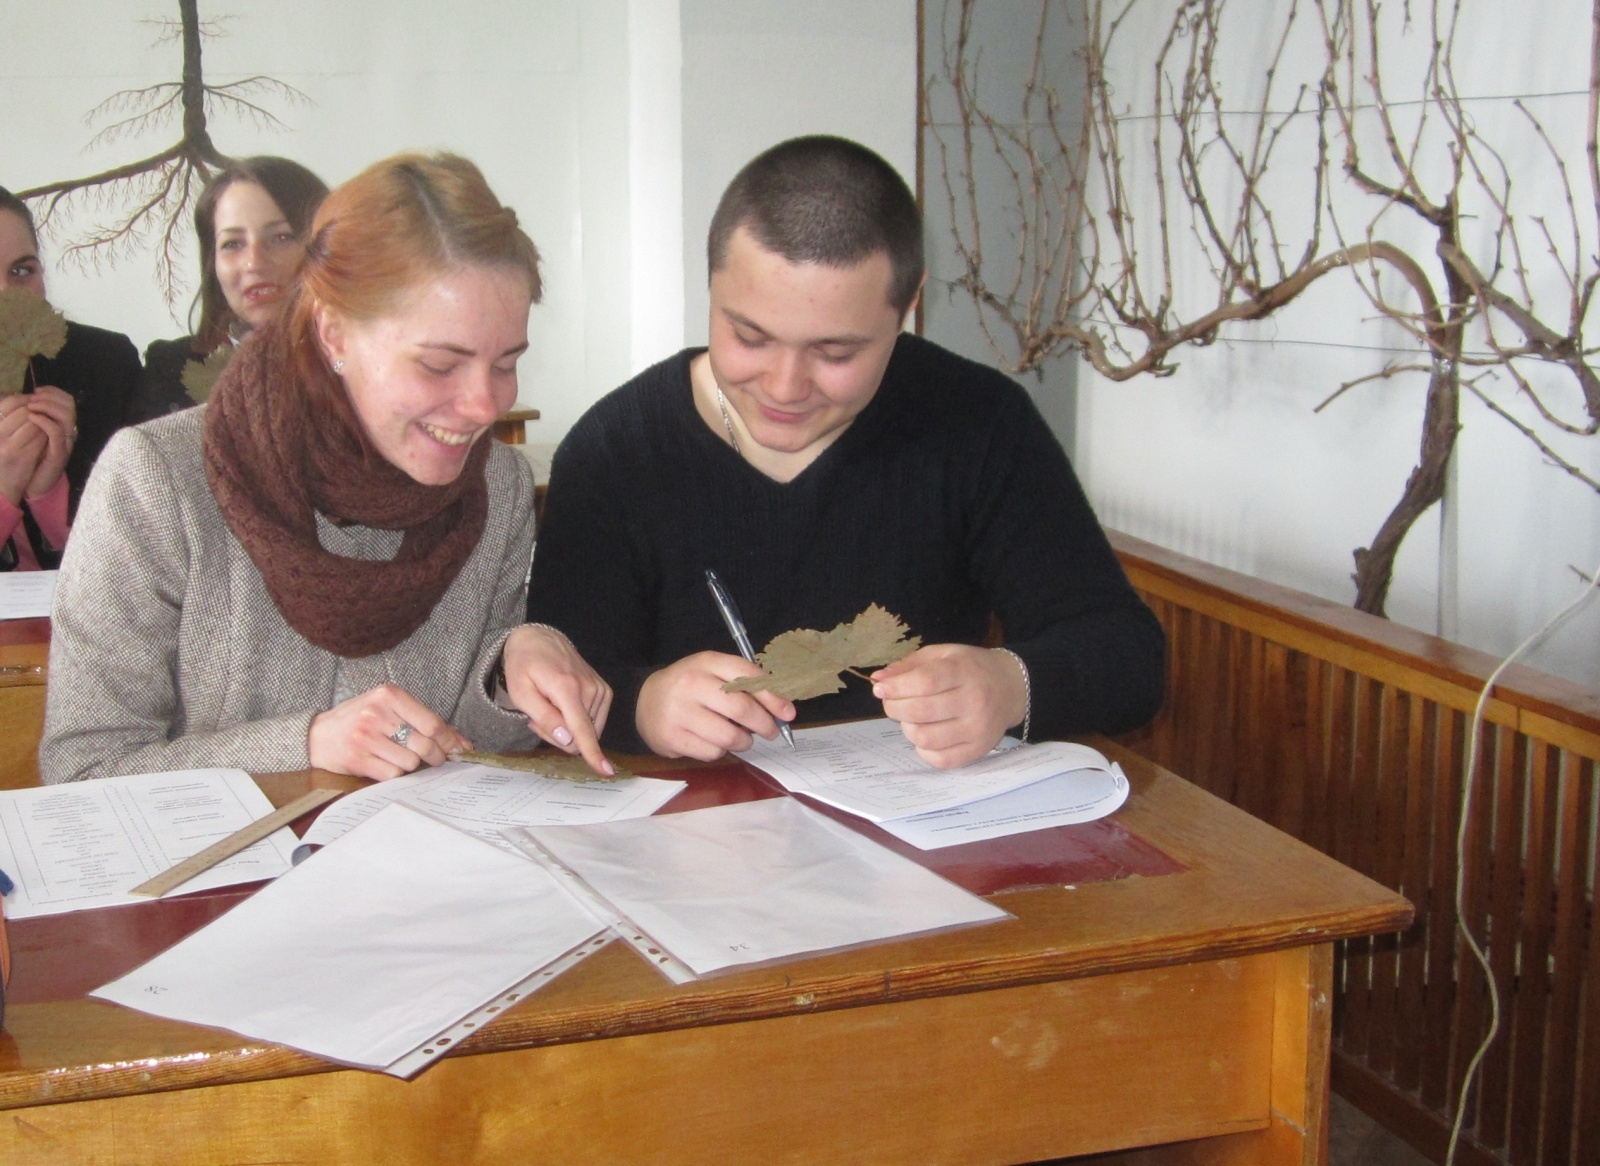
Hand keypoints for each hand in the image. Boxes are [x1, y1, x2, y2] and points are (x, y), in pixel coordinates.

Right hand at [0, 395, 46, 505]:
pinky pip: (41, 438)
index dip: (22, 399)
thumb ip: (5, 420)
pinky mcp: (24, 456)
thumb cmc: (0, 458)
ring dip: (44, 421)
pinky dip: (47, 433)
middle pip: (24, 412)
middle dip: (36, 409)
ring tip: (44, 423)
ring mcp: (11, 446)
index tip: (30, 400)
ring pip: (35, 424)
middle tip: (41, 411)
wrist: (0, 487)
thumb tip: (16, 398)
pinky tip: (46, 435)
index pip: (7, 403)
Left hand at [21, 386, 75, 499]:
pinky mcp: (60, 452)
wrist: (36, 484)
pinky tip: (32, 418)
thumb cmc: (32, 458)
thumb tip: (26, 398)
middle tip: (32, 399)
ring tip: (31, 407)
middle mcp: (68, 431)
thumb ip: (35, 418)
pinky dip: (44, 420)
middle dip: (50, 396)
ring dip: (47, 406)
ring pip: (66, 415)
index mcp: (63, 425)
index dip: (53, 391)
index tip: (36, 390)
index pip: (67, 400)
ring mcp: (66, 442)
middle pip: (70, 405)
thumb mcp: (33, 434)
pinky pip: (56, 431)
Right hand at [307, 683, 469, 779]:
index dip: (450, 741)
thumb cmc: (360, 720)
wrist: (318, 735)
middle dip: (436, 756)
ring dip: (411, 764)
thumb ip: (421, 720)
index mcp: (389, 695)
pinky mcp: (358, 758)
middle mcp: (377, 714)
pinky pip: (392, 774)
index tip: (458, 749)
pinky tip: (385, 764)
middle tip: (436, 759)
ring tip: (399, 756)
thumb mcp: (388, 708)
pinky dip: (394, 773)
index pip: (432, 723)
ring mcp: (366, 737)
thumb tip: (460, 741)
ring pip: (410, 762)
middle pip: (424, 745)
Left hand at [500, 624, 614, 774]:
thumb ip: (544, 717)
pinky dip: (577, 720)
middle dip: (558, 734)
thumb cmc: (524, 666)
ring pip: (587, 732)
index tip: (606, 772)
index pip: (582, 729)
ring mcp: (600, 689)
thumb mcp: (521, 693)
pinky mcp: (605, 691)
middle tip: (540, 714)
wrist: (540, 640)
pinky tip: (563, 704)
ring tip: (550, 705)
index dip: (592, 753)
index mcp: (566, 688)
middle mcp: (589, 689)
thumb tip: (568, 740)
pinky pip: (593, 722)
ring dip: (566, 727)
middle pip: (579, 736)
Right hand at [636, 651, 796, 761]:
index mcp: (706, 662)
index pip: (748, 677)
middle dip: (764, 724)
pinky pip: (712, 752)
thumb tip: (783, 708)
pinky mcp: (672, 738)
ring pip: (729, 737)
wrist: (643, 700)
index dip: (773, 697)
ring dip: (744, 741)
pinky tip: (714, 742)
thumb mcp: (714, 672)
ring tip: (742, 738)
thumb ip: (746, 683)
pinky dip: (721, 751)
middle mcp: (691, 684)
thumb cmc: (689, 686)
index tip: (787, 713)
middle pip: (741, 709)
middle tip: (770, 730)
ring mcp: (679, 712)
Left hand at [871, 644, 1027, 767]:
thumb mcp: (942, 655)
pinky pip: (940, 760)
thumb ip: (909, 666)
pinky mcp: (978, 750)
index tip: (880, 689)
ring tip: (913, 719)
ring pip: (925, 738)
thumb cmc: (970, 668)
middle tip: (893, 703)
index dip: (895, 688)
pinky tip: (927, 735)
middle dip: (895, 708)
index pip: (924, 682)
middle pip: (920, 711)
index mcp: (964, 671)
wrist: (1011, 687)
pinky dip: (924, 750)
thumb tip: (878, 680)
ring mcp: (978, 729)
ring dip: (908, 729)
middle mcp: (974, 701)